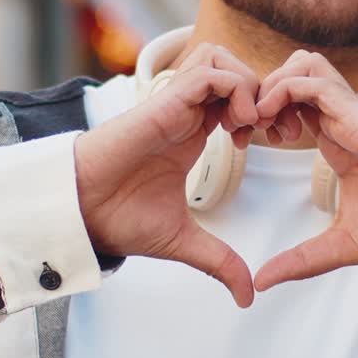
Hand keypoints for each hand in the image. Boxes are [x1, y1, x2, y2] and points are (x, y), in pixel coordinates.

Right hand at [74, 45, 259, 306]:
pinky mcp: (164, 101)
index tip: (276, 143)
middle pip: (236, 69)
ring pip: (222, 59)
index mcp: (194, 133)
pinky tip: (237, 125)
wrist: (81, 213)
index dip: (266, 112)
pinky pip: (209, 71)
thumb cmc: (121, 220)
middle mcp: (187, 112)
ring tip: (253, 124)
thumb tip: (247, 297)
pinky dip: (233, 88)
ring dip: (248, 85)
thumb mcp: (185, 242)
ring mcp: (175, 103)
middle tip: (276, 131)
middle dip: (267, 92)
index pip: (239, 98)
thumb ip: (220, 261)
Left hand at [253, 51, 357, 290]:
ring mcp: (349, 113)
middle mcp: (339, 121)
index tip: (243, 141)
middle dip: (260, 91)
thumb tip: (261, 283)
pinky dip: (285, 90)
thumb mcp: (337, 247)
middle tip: (245, 126)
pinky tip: (272, 119)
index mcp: (334, 141)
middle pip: (293, 72)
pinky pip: (313, 80)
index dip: (260, 113)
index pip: (290, 103)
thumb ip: (299, 261)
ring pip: (303, 64)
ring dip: (272, 84)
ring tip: (259, 120)